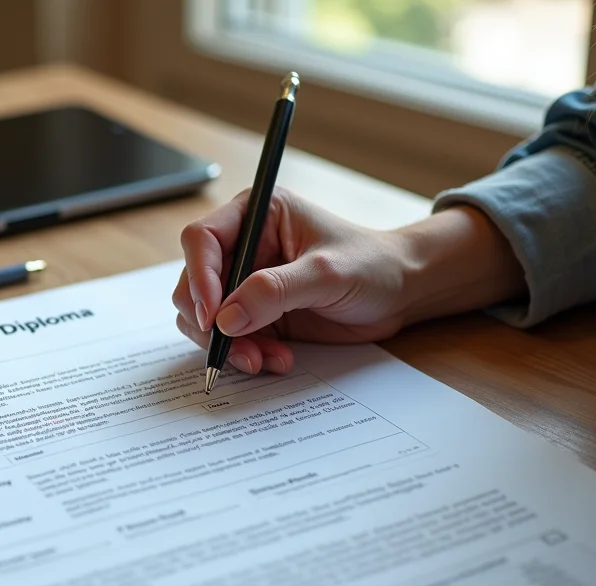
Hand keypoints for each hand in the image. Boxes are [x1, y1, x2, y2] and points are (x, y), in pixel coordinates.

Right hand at [172, 188, 524, 374]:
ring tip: (264, 359)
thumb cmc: (373, 264)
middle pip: (193, 284)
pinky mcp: (254, 314)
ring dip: (228, 345)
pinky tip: (277, 359)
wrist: (401, 292)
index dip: (199, 277)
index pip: (201, 240)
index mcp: (255, 215)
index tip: (212, 315)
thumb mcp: (326, 273)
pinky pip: (228, 339)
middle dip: (211, 322)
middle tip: (238, 349)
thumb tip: (225, 317)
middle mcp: (242, 247)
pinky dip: (244, 354)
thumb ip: (274, 291)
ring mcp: (244, 283)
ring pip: (204, 317)